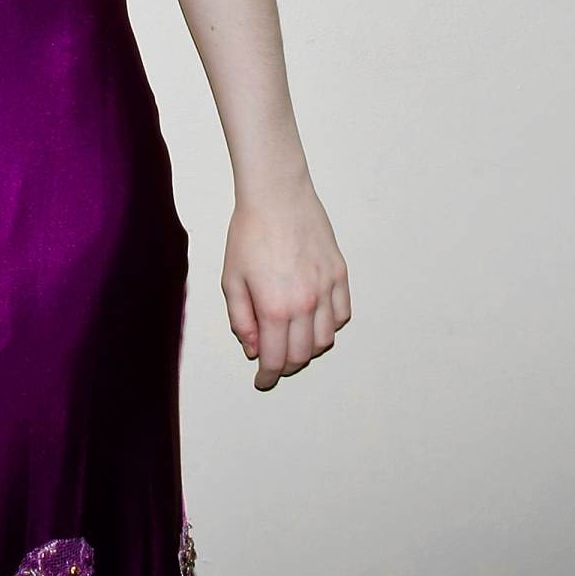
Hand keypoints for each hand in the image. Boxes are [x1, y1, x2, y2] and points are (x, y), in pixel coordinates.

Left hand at [221, 177, 350, 389]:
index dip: (268, 376)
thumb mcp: (231, 277)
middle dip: (287, 366)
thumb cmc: (249, 232)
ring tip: (292, 341)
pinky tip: (314, 321)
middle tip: (274, 363)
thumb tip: (253, 348)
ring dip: (309, 349)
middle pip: (303, 355)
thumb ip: (241, 319)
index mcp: (275, 307)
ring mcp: (327, 289)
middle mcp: (306, 303)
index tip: (262, 381)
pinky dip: (330, 326)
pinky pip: (343, 314)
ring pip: (326, 339)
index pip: (277, 359)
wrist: (276, 195)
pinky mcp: (339, 274)